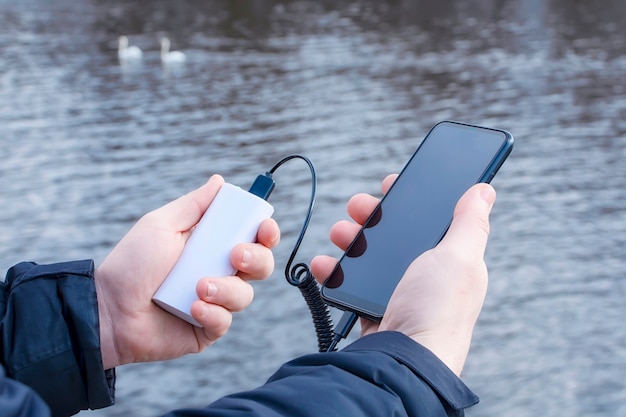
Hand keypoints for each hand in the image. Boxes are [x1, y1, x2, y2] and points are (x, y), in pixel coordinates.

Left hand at [95, 175, 279, 368]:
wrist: (108, 308)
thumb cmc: (131, 264)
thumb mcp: (162, 225)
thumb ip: (193, 204)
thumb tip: (219, 182)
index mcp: (212, 245)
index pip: (253, 237)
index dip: (266, 231)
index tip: (264, 227)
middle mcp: (219, 272)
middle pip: (261, 264)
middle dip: (257, 258)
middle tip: (235, 255)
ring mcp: (214, 302)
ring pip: (245, 295)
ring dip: (226, 289)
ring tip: (197, 287)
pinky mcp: (206, 329)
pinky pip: (225, 321)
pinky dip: (212, 313)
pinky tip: (192, 308)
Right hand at [311, 175, 494, 375]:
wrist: (404, 360)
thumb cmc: (437, 310)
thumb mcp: (459, 258)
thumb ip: (469, 223)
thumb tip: (484, 190)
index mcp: (452, 259)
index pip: (431, 218)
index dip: (411, 198)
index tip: (391, 185)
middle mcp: (427, 274)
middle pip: (396, 233)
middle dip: (373, 215)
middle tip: (358, 207)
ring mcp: (400, 291)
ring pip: (371, 255)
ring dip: (351, 238)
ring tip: (339, 232)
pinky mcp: (376, 308)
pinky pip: (352, 283)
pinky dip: (336, 272)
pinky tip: (325, 264)